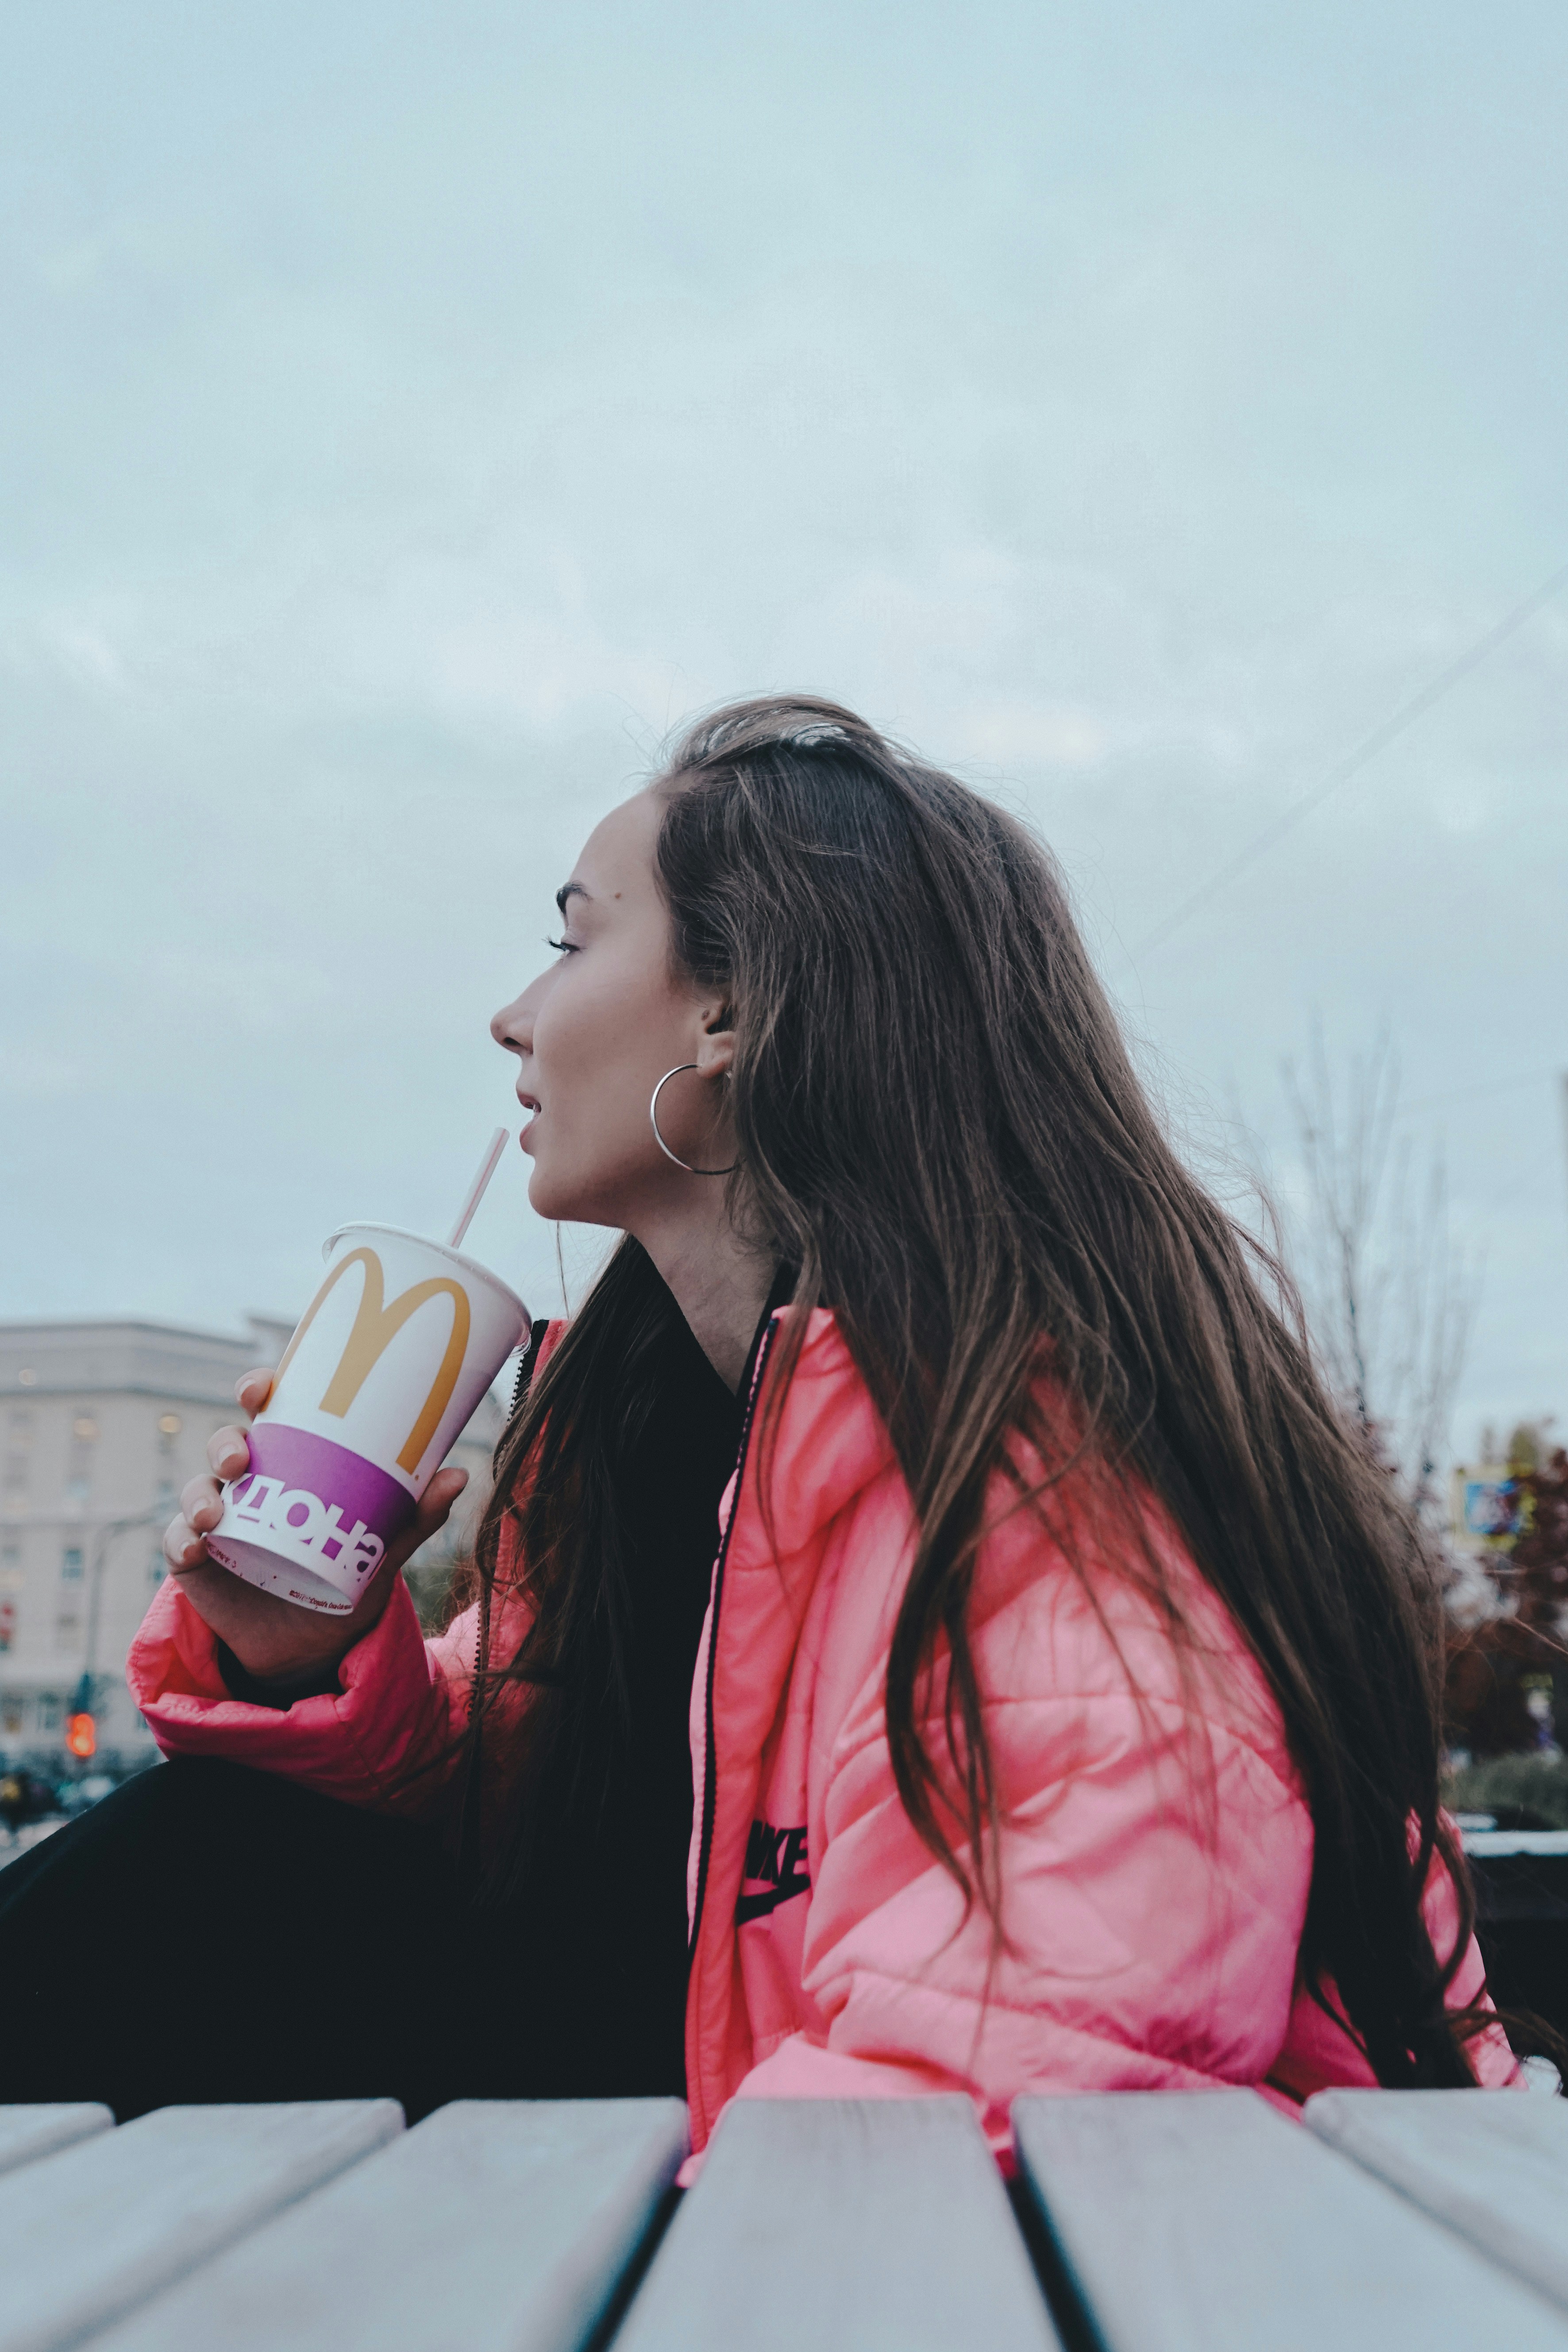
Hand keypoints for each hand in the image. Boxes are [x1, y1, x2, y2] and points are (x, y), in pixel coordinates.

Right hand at [162, 1366, 469, 1685]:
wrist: (314, 1646)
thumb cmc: (344, 1577)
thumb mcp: (381, 1550)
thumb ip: (415, 1517)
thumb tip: (459, 1474)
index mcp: (289, 1463)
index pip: (267, 1413)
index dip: (258, 1390)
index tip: (262, 1389)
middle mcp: (248, 1484)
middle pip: (226, 1445)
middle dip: (226, 1444)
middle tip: (241, 1458)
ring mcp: (218, 1520)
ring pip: (197, 1489)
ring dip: (199, 1494)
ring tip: (214, 1516)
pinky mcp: (195, 1559)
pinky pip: (177, 1542)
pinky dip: (180, 1541)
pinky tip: (194, 1548)